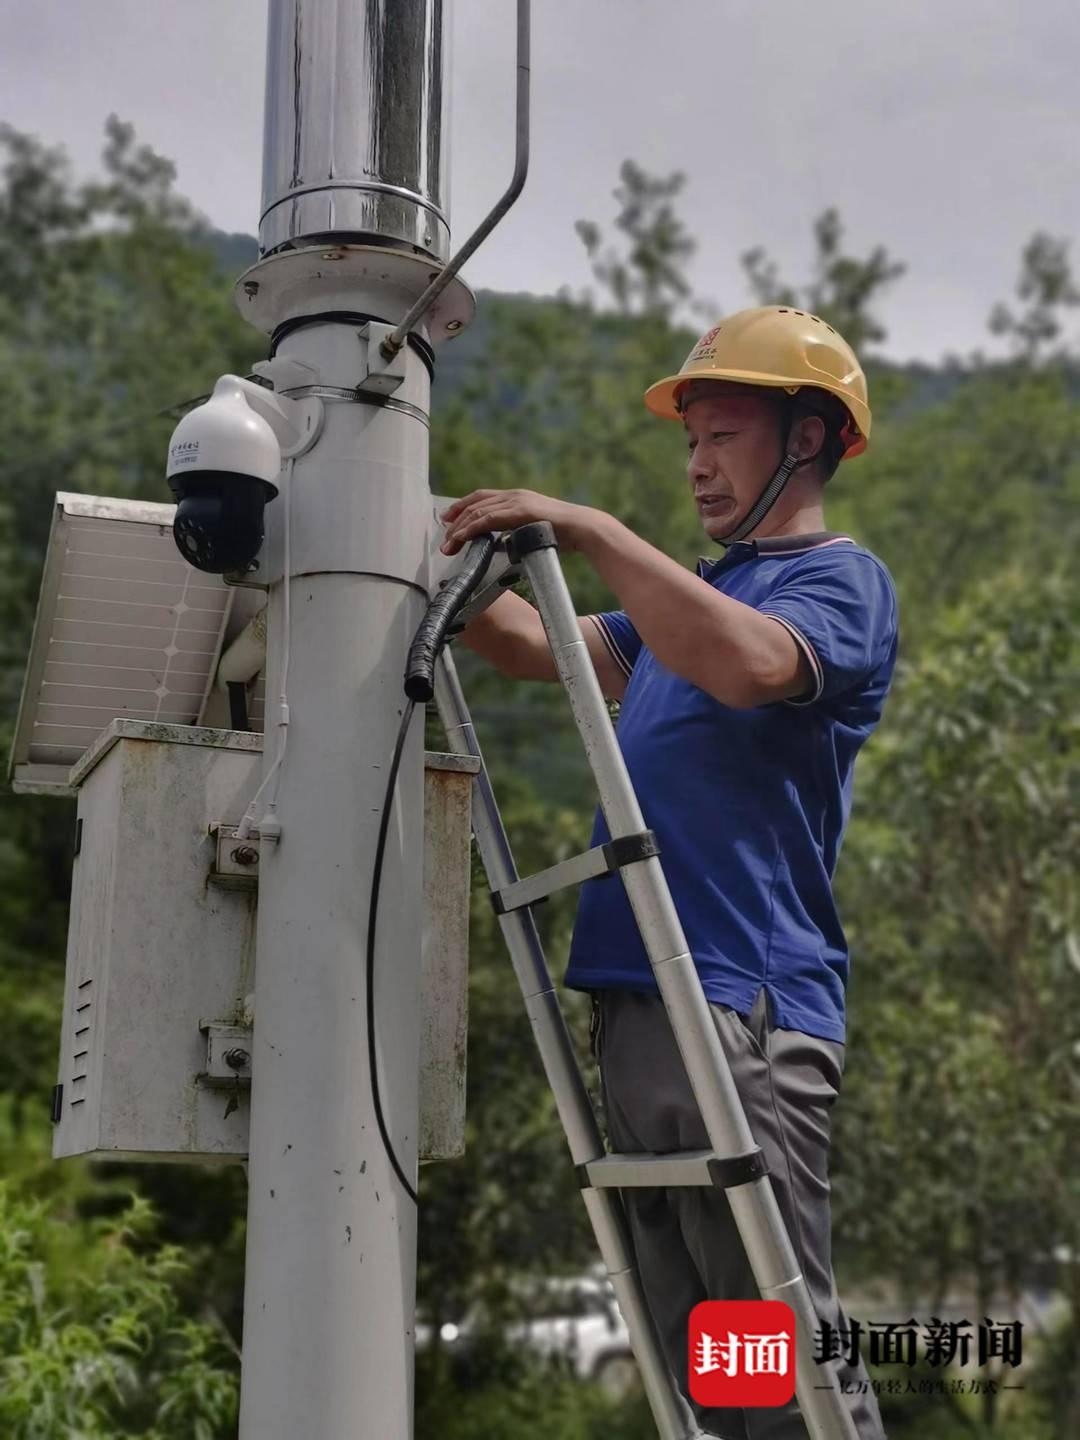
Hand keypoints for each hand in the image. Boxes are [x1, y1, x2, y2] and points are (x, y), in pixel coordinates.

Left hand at [439, 488, 596, 555]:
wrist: (583, 528)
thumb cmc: (563, 534)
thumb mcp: (532, 531)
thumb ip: (515, 534)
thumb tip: (500, 544)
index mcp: (517, 498)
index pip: (482, 498)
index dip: (462, 507)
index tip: (448, 519)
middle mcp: (514, 495)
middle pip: (475, 503)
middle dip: (455, 520)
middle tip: (444, 537)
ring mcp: (517, 501)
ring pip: (478, 511)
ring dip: (459, 528)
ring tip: (449, 544)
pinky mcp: (519, 511)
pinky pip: (488, 519)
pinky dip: (471, 529)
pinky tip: (461, 538)